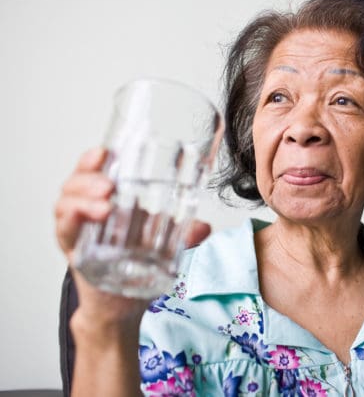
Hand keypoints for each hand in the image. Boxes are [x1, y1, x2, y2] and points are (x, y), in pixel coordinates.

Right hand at [55, 148, 210, 328]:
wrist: (122, 304)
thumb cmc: (138, 266)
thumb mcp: (166, 246)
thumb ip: (185, 235)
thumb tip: (204, 227)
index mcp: (108, 200)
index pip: (95, 171)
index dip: (94, 159)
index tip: (106, 152)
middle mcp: (88, 211)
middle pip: (76, 183)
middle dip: (89, 178)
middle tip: (109, 185)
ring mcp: (80, 231)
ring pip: (66, 204)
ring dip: (82, 200)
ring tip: (103, 206)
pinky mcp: (74, 252)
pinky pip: (65, 232)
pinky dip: (71, 222)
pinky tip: (82, 219)